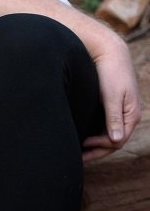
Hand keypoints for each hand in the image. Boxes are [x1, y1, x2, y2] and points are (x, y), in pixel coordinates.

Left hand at [81, 31, 141, 161]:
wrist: (110, 51)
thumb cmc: (110, 72)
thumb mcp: (112, 96)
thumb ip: (114, 118)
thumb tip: (117, 140)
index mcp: (131, 115)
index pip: (117, 141)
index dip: (100, 146)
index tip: (82, 145)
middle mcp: (129, 115)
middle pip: (114, 141)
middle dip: (97, 151)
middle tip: (78, 159)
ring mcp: (122, 111)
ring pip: (110, 135)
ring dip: (96, 145)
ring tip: (79, 151)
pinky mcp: (114, 106)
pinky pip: (106, 126)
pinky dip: (96, 134)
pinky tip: (83, 137)